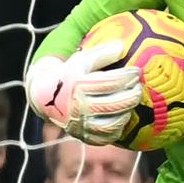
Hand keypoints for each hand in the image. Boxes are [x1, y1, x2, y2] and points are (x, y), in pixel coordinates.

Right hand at [26, 41, 141, 143]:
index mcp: (78, 86)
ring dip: (126, 112)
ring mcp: (81, 124)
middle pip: (114, 104)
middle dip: (131, 95)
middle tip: (138, 88)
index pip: (110, 83)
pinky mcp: (84, 136)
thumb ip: (101, 53)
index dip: (127, 77)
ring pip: (112, 122)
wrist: (45, 98)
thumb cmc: (68, 74)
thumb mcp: (81, 60)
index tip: (137, 72)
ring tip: (132, 102)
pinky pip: (107, 136)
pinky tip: (124, 116)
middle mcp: (79, 107)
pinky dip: (119, 127)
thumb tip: (121, 46)